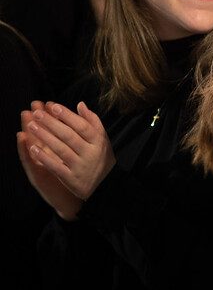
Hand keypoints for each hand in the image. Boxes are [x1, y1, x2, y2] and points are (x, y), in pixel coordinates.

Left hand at [18, 101, 114, 217]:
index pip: (82, 125)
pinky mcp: (71, 178)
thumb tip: (80, 104)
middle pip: (69, 136)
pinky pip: (56, 166)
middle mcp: (90, 153)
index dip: (67, 115)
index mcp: (98, 141)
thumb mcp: (102, 139)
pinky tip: (33, 149)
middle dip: (52, 123)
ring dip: (45, 137)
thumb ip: (92, 121)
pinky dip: (44, 157)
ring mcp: (80, 166)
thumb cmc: (100, 157)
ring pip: (61, 149)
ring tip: (32, 126)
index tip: (53, 105)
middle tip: (37, 113)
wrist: (105, 185)